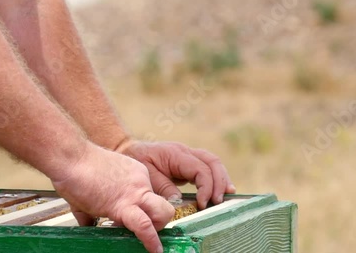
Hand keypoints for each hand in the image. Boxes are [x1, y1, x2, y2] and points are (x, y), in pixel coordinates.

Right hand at [51, 142, 173, 252]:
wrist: (71, 157)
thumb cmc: (76, 166)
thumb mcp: (94, 183)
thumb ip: (93, 205)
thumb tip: (87, 223)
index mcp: (135, 175)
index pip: (149, 198)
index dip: (142, 213)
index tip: (128, 223)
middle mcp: (140, 182)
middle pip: (164, 204)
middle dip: (159, 221)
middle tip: (147, 230)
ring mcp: (134, 193)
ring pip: (163, 213)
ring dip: (158, 230)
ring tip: (152, 244)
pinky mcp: (123, 205)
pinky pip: (144, 225)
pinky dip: (151, 241)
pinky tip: (153, 250)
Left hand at [118, 141, 235, 208]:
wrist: (128, 150)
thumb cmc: (135, 162)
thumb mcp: (147, 177)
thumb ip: (164, 188)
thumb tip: (180, 202)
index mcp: (175, 154)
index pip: (200, 169)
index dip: (206, 187)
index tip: (202, 204)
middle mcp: (185, 151)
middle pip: (212, 161)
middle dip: (219, 182)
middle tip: (219, 202)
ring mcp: (187, 155)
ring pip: (212, 162)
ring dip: (221, 179)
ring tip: (227, 196)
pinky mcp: (187, 162)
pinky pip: (207, 167)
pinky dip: (215, 178)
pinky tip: (220, 191)